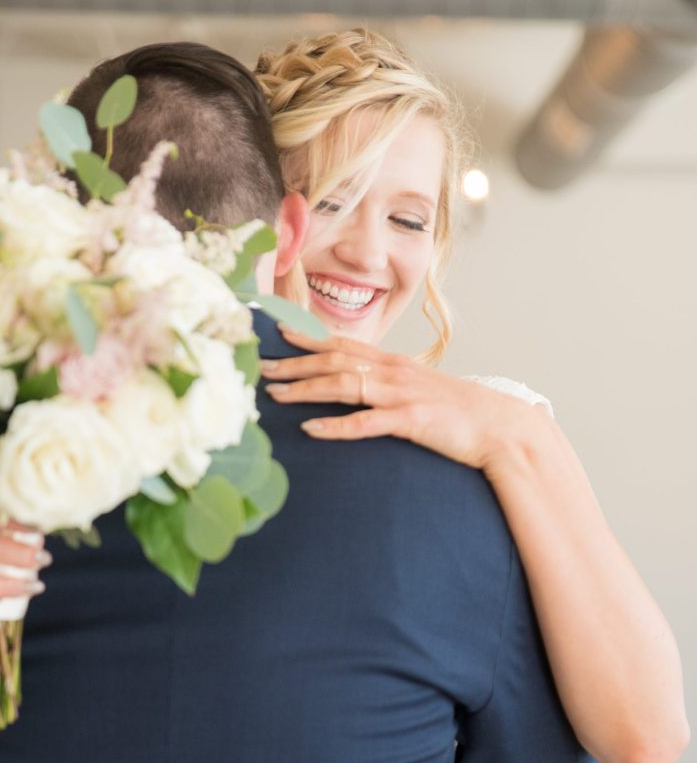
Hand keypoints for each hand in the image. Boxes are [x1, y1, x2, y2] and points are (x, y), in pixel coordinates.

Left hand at [261, 330, 538, 469]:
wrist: (501, 427)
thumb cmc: (461, 413)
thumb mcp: (422, 392)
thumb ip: (393, 387)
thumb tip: (367, 392)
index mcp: (395, 364)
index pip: (344, 343)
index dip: (310, 337)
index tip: (279, 333)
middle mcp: (394, 372)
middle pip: (334, 361)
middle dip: (294, 363)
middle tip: (262, 367)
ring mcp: (401, 395)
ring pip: (343, 386)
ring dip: (305, 389)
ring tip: (274, 394)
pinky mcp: (411, 421)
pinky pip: (365, 424)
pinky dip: (336, 426)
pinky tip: (310, 430)